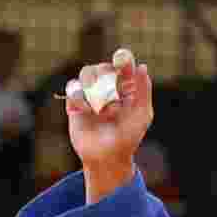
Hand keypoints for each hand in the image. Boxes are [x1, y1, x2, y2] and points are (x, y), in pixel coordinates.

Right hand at [64, 48, 152, 200]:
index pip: (124, 65)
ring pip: (86, 73)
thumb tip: (143, 67)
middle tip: (113, 101)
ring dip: (94, 88)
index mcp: (126, 88)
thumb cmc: (129, 136)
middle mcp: (108, 87)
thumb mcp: (142, 115)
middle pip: (103, 67)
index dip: (123, 59)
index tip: (122, 59)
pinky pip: (73, 88)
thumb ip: (144, 91)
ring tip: (101, 109)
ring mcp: (90, 93)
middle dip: (108, 79)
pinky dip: (80, 97)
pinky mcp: (74, 102)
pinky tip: (87, 110)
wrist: (107, 157)